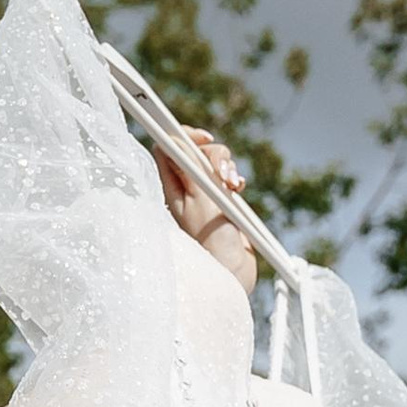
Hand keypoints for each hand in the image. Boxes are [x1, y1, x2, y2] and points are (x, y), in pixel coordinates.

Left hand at [156, 128, 258, 295]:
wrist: (232, 271)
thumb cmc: (212, 241)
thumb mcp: (200, 200)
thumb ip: (190, 169)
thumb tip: (172, 140)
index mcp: (172, 188)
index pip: (167, 148)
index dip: (183, 136)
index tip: (203, 139)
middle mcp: (185, 188)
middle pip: (196, 151)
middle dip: (214, 155)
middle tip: (222, 174)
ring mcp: (204, 194)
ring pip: (216, 162)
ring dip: (228, 167)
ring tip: (233, 187)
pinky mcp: (221, 200)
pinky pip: (229, 176)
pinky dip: (235, 179)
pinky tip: (238, 190)